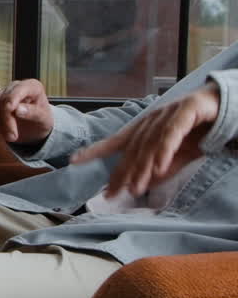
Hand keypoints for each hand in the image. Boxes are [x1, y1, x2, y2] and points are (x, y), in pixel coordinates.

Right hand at [0, 79, 54, 144]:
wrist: (35, 128)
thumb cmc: (42, 120)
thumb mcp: (44, 119)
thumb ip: (33, 113)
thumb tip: (17, 109)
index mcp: (31, 86)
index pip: (18, 90)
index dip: (12, 98)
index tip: (10, 109)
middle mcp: (15, 87)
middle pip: (2, 99)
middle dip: (5, 119)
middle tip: (12, 137)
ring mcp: (2, 95)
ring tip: (9, 138)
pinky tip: (2, 133)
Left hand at [73, 83, 219, 196]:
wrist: (226, 103)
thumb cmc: (200, 129)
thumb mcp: (179, 154)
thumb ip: (163, 168)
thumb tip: (144, 184)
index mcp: (145, 128)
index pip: (116, 141)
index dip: (95, 150)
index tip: (74, 161)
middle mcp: (151, 119)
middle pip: (132, 149)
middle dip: (121, 173)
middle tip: (112, 194)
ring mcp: (168, 113)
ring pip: (150, 144)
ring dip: (141, 168)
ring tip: (134, 188)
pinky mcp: (187, 110)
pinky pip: (172, 134)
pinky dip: (163, 151)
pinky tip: (158, 168)